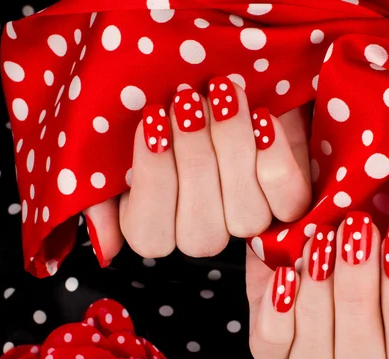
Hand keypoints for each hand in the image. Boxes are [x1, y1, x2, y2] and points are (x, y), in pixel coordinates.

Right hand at [79, 77, 311, 261]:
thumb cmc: (165, 107)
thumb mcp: (117, 141)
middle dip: (194, 159)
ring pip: (245, 216)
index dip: (153, 180)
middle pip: (201, 232)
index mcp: (156, 226)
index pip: (150, 236)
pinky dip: (274, 159)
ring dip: (233, 151)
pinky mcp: (288, 201)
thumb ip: (100, 193)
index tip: (151, 120)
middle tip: (187, 101)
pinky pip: (287, 201)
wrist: (222, 80)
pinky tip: (262, 119)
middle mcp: (203, 232)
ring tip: (223, 96)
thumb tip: (108, 248)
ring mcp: (248, 221)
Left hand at [246, 194, 388, 358]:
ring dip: (318, 305)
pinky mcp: (275, 308)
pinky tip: (288, 273)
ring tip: (322, 242)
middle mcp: (367, 333)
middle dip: (357, 295)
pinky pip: (268, 350)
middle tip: (358, 228)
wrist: (374, 147)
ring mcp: (318, 326)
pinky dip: (275, 319)